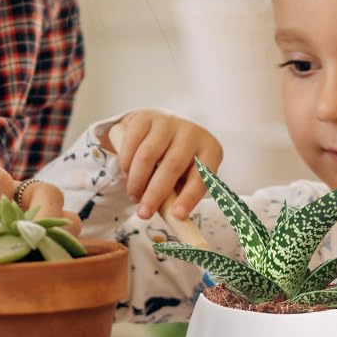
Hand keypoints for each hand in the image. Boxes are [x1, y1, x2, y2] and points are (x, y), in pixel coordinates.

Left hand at [0, 160, 75, 336]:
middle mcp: (12, 200)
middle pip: (45, 192)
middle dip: (43, 216)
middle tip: (30, 247)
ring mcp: (35, 228)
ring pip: (67, 221)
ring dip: (58, 244)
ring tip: (37, 269)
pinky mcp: (49, 255)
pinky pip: (73, 252)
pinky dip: (67, 265)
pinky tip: (47, 283)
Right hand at [103, 109, 222, 219]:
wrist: (159, 129)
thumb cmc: (175, 162)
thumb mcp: (183, 178)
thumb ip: (179, 196)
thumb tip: (174, 219)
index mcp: (210, 149)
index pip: (202, 176)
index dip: (190, 197)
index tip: (177, 215)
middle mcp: (192, 131)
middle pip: (172, 166)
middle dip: (155, 194)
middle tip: (143, 214)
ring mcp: (168, 121)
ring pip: (148, 156)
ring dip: (137, 181)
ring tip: (133, 196)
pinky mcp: (145, 117)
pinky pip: (132, 144)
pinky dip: (126, 164)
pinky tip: (127, 175)